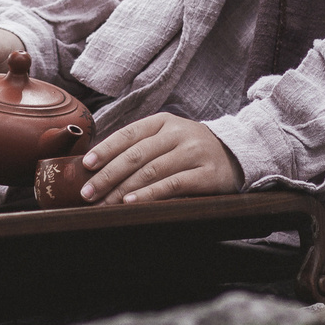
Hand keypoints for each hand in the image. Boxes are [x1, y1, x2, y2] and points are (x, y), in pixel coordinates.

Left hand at [78, 113, 241, 204]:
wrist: (238, 154)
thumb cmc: (192, 150)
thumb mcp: (169, 138)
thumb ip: (141, 146)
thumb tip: (100, 165)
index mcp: (164, 122)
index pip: (129, 133)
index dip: (106, 149)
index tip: (86, 164)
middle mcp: (178, 133)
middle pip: (136, 154)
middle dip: (108, 175)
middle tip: (88, 193)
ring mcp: (194, 153)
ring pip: (151, 170)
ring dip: (123, 189)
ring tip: (104, 202)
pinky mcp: (207, 174)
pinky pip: (173, 184)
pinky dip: (150, 194)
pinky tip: (132, 202)